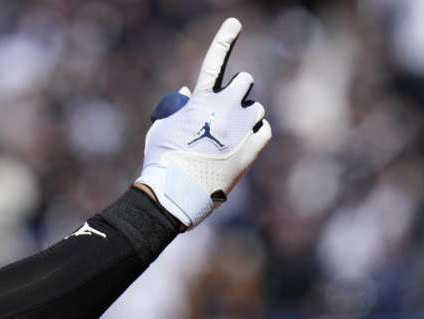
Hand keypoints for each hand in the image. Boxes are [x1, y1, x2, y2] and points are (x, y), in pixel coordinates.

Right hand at [135, 18, 271, 228]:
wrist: (175, 192)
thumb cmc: (162, 160)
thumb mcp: (160, 128)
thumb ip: (174, 106)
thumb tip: (186, 92)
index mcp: (199, 100)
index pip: (214, 61)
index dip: (224, 39)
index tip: (235, 22)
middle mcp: (224, 107)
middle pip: (245, 81)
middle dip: (237, 92)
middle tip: (226, 110)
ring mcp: (241, 127)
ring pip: (255, 108)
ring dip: (245, 117)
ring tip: (227, 138)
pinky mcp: (252, 148)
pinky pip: (263, 129)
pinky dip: (254, 134)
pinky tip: (238, 147)